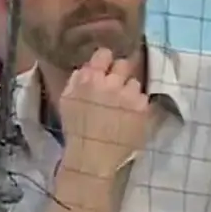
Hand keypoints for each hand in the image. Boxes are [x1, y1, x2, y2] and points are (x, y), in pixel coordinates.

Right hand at [58, 50, 151, 167]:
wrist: (93, 158)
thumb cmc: (76, 130)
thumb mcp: (67, 100)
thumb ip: (78, 79)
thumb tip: (89, 66)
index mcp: (89, 78)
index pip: (104, 53)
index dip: (106, 60)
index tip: (106, 68)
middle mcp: (111, 82)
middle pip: (124, 64)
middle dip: (120, 74)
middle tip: (116, 88)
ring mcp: (129, 95)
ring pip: (135, 83)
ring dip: (130, 91)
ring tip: (123, 107)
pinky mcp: (142, 108)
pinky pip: (143, 99)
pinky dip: (138, 106)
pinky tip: (130, 117)